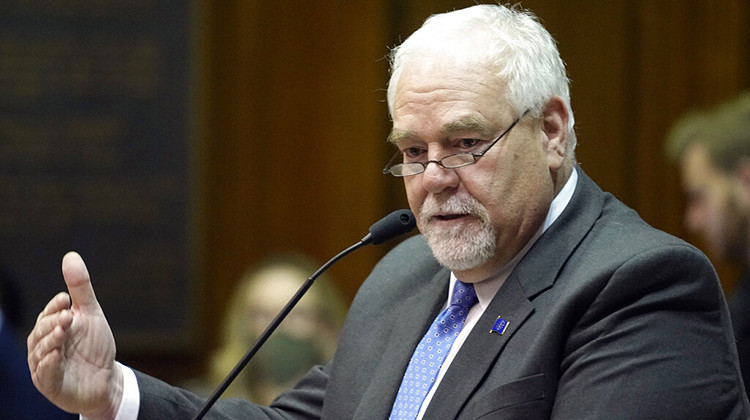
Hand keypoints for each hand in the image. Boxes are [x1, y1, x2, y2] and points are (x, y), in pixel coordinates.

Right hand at [27, 252, 122, 418]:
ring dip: (51, 341)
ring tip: (63, 332)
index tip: (66, 299)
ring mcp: (45, 366)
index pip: (48, 313)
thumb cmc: (94, 346)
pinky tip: (55, 356)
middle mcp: (44, 346)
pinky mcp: (50, 385)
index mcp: (52, 327)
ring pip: (41, 351)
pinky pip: (44, 374)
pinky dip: (48, 364)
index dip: (55, 307)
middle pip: (42, 331)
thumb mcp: (90, 314)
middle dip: (54, 322)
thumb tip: (70, 255)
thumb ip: (80, 288)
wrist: (105, 380)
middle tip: (68, 316)